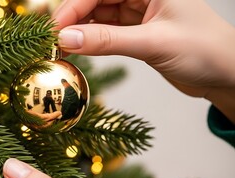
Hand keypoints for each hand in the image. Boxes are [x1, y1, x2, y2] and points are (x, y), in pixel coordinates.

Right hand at [52, 0, 234, 122]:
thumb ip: (108, 41)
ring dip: (80, 32)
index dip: (73, 7)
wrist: (225, 76)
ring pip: (98, 17)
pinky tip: (78, 51)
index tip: (54, 29)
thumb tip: (67, 40)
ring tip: (62, 49)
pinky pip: (106, 32)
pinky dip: (91, 42)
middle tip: (53, 42)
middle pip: (95, 1)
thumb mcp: (153, 43)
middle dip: (73, 20)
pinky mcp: (136, 32)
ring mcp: (138, 13)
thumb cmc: (205, 50)